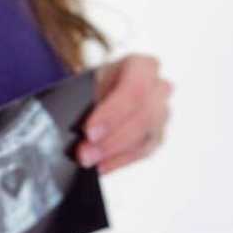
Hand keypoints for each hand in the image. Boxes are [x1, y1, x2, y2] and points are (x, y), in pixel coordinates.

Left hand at [78, 54, 172, 174]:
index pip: (135, 88)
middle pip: (145, 116)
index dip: (113, 112)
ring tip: (89, 161)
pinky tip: (101, 166)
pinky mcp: (156, 136)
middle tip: (84, 154)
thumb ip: (80, 101)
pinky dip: (120, 161)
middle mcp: (157, 88)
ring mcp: (161, 113)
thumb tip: (71, 125)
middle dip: (112, 139)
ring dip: (115, 153)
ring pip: (148, 136)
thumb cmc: (90, 85)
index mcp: (140, 66)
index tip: (89, 132)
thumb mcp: (83, 83)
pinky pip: (144, 152)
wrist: (94, 93)